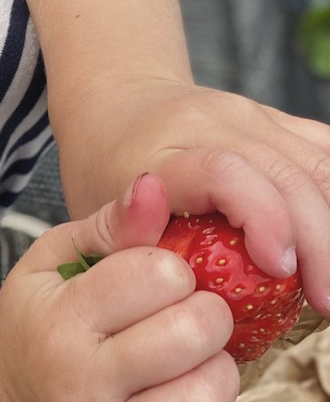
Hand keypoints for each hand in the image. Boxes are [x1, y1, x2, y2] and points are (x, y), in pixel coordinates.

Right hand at [0, 172, 239, 401]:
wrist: (6, 397)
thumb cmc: (37, 318)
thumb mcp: (53, 259)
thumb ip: (110, 225)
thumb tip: (156, 188)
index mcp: (61, 323)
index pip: (157, 276)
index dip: (171, 269)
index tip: (155, 279)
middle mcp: (83, 387)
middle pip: (193, 336)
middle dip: (205, 313)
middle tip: (184, 314)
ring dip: (215, 372)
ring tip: (189, 361)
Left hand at [55, 77, 329, 316]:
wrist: (118, 101)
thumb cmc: (102, 169)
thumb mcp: (94, 212)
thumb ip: (132, 248)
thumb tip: (180, 290)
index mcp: (163, 151)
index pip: (225, 172)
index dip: (262, 217)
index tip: (277, 269)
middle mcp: (214, 123)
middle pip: (286, 173)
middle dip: (318, 242)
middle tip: (324, 301)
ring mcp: (251, 115)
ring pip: (318, 162)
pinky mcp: (277, 119)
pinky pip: (323, 152)